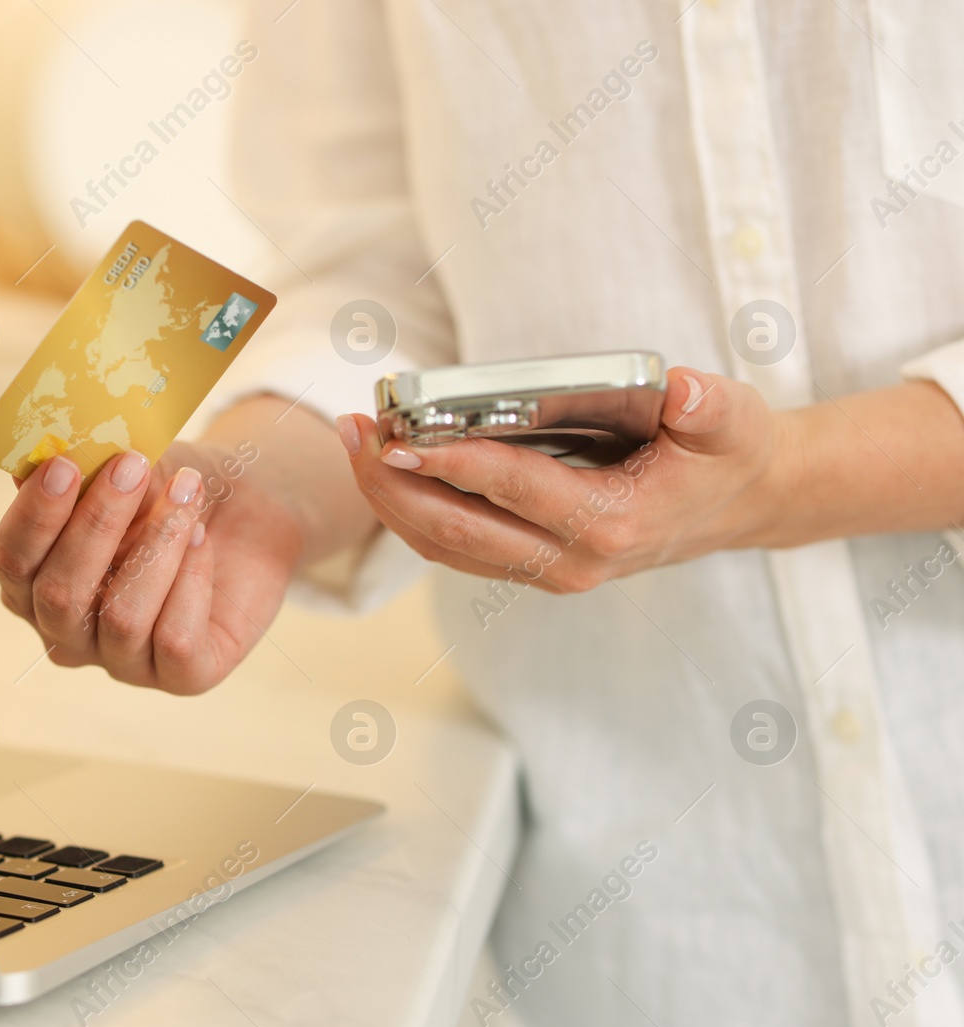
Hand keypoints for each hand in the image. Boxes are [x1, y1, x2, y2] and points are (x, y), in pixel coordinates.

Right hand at [0, 440, 302, 693]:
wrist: (245, 509)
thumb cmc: (169, 490)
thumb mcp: (126, 469)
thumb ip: (82, 470)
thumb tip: (38, 459)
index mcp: (36, 585)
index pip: (12, 563)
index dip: (34, 517)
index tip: (64, 465)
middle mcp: (70, 634)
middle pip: (59, 597)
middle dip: (96, 526)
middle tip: (132, 467)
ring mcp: (124, 662)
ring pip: (122, 619)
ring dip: (157, 543)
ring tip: (187, 490)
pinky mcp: (184, 677)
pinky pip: (175, 640)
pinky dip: (191, 580)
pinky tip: (203, 538)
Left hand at [334, 368, 792, 591]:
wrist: (740, 505)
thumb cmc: (727, 454)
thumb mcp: (731, 419)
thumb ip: (708, 405)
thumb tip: (684, 386)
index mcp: (611, 523)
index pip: (512, 491)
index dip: (450, 463)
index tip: (397, 438)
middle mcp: (572, 561)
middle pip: (457, 528)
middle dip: (394, 482)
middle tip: (353, 432)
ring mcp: (548, 572)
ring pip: (445, 545)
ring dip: (391, 498)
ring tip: (353, 443)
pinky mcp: (532, 567)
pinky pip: (455, 549)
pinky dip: (412, 513)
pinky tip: (384, 471)